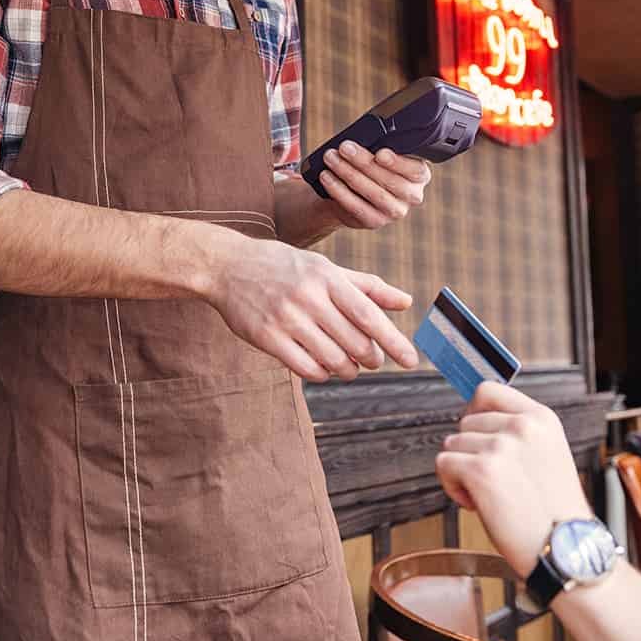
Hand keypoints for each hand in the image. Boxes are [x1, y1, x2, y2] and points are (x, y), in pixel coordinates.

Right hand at [206, 236, 418, 381]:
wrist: (229, 266)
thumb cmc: (285, 267)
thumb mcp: (326, 267)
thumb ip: (367, 286)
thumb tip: (407, 301)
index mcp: (327, 277)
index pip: (369, 314)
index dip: (393, 340)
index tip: (411, 360)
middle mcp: (309, 297)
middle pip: (355, 343)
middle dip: (371, 359)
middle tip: (373, 360)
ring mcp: (286, 318)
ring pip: (333, 361)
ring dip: (348, 370)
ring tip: (348, 366)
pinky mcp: (267, 337)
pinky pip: (306, 368)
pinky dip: (322, 374)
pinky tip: (323, 366)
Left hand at [318, 142, 431, 228]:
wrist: (354, 192)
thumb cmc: (370, 165)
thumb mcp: (379, 152)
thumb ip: (379, 145)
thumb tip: (364, 136)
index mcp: (419, 175)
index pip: (416, 170)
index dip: (398, 162)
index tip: (380, 153)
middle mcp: (412, 196)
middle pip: (390, 180)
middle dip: (364, 162)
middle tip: (344, 147)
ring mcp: (395, 211)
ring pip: (373, 193)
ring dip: (348, 173)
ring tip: (331, 158)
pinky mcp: (375, 221)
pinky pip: (356, 206)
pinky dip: (339, 190)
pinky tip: (327, 177)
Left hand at [435, 382, 593, 577]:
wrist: (566, 550)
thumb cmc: (555, 512)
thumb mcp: (548, 454)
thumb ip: (518, 432)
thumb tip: (474, 419)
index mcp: (542, 418)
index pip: (488, 390)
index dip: (473, 412)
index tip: (476, 435)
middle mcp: (522, 426)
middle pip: (465, 422)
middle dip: (470, 451)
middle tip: (494, 482)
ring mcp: (501, 446)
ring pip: (451, 444)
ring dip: (461, 471)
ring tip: (489, 495)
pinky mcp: (481, 470)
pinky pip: (443, 465)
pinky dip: (452, 487)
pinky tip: (477, 504)